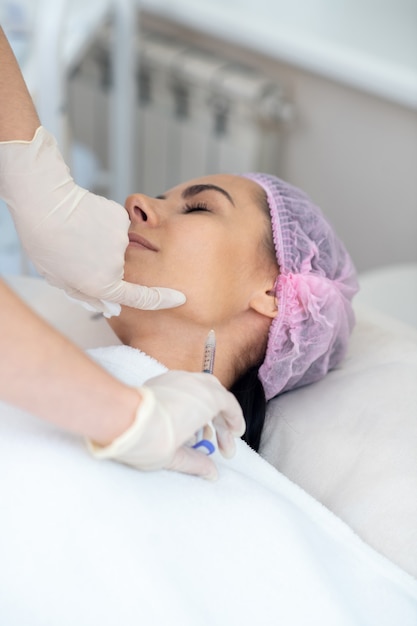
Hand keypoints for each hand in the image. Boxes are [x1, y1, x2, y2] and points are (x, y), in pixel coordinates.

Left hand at [0, 127, 184, 316]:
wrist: (44, 203)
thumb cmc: (45, 242)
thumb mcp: (59, 278)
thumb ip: (86, 294)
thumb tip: (109, 306)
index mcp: (101, 284)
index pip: (141, 297)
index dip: (162, 299)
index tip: (178, 297)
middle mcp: (116, 265)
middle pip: (120, 268)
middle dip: (103, 262)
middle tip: (76, 249)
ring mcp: (121, 240)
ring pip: (117, 245)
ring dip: (101, 241)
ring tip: (76, 231)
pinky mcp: (120, 218)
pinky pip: (116, 226)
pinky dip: (103, 223)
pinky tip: (84, 217)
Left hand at [88, 371, 245, 479]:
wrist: (118, 419)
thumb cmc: (149, 437)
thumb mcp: (176, 456)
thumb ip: (198, 463)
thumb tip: (211, 473)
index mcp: (205, 398)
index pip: (229, 405)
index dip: (235, 421)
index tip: (237, 434)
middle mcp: (193, 383)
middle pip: (215, 396)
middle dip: (220, 421)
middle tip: (221, 444)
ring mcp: (175, 379)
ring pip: (198, 391)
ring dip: (204, 413)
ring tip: (200, 439)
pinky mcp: (158, 381)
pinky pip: (183, 390)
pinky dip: (189, 406)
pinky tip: (181, 426)